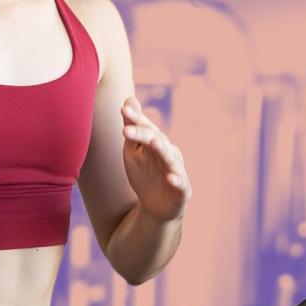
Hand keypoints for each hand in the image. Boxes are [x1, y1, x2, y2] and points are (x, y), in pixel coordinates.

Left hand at [121, 96, 190, 222]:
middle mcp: (169, 153)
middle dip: (143, 134)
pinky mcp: (182, 190)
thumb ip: (132, 127)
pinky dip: (177, 180)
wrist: (156, 207)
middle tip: (127, 129)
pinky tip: (171, 178)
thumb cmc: (145, 174)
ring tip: (155, 143)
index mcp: (157, 143)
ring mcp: (176, 171)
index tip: (122, 110)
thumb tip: (128, 99)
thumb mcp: (133, 151)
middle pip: (156, 141)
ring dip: (163, 151)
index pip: (146, 128)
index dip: (136, 120)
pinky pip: (181, 184)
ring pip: (170, 159)